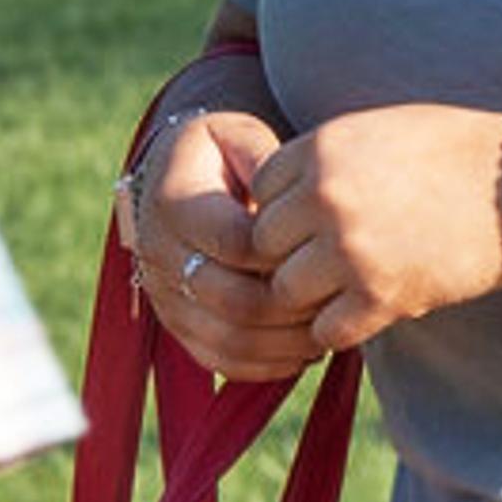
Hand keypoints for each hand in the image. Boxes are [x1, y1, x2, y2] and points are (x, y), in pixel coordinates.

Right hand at [125, 105, 330, 385]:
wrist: (175, 176)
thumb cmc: (223, 152)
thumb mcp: (240, 136)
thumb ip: (264, 163)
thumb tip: (287, 204)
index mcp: (174, 202)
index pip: (237, 244)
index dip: (287, 253)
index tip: (328, 248)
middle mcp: (158, 254)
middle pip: (233, 300)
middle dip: (294, 304)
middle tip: (342, 298)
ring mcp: (162, 295)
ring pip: (227, 338)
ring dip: (286, 342)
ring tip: (331, 326)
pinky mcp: (174, 323)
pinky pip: (218, 359)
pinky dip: (266, 365)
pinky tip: (306, 350)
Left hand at [235, 106, 501, 349]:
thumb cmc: (463, 152)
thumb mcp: (384, 131)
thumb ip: (326, 159)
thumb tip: (276, 197)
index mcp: (325, 147)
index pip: (261, 191)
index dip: (287, 208)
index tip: (317, 217)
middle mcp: (327, 196)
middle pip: (264, 245)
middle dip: (292, 254)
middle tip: (331, 258)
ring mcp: (351, 249)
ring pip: (286, 292)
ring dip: (313, 295)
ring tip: (349, 285)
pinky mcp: (381, 296)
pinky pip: (326, 330)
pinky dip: (344, 326)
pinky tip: (371, 308)